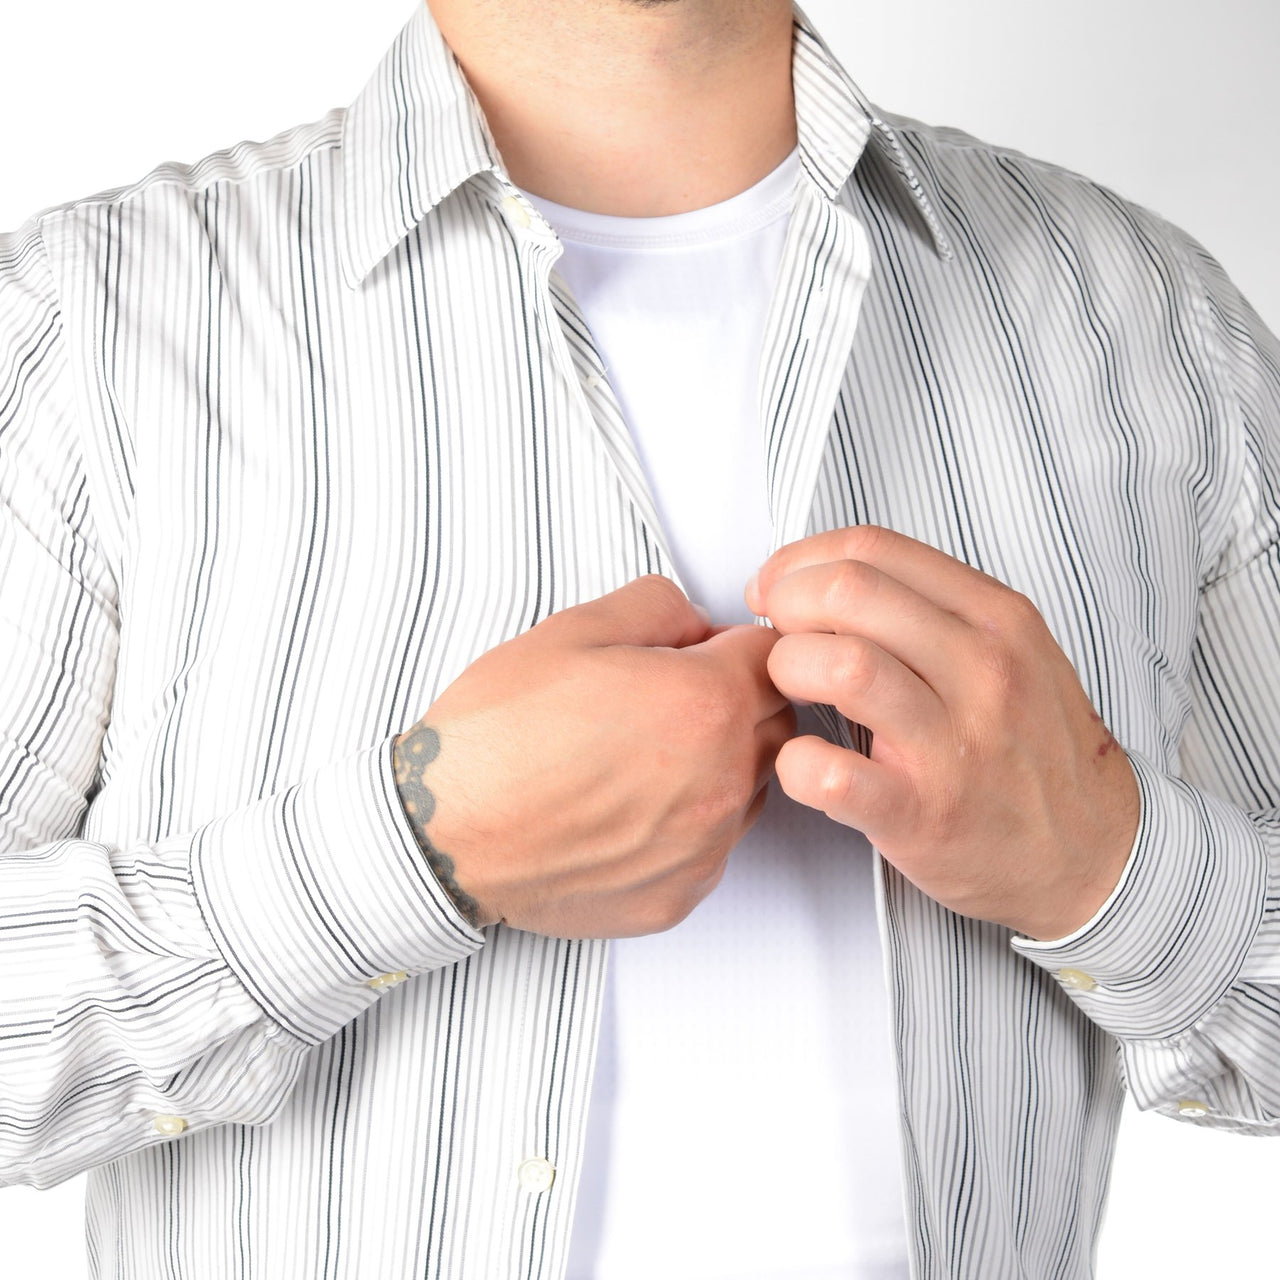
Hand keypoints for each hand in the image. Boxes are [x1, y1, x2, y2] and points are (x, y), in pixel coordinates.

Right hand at [394, 576, 793, 938]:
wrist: (444, 832)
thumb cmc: (499, 733)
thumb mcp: (573, 628)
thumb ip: (660, 607)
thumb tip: (699, 627)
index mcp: (705, 702)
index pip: (774, 659)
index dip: (734, 645)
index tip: (700, 653)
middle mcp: (722, 781)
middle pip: (777, 724)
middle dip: (739, 701)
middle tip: (666, 700)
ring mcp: (704, 848)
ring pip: (751, 788)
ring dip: (720, 764)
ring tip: (642, 758)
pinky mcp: (679, 896)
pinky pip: (712, 848)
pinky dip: (687, 824)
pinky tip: (627, 811)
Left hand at [747, 526, 1140, 940]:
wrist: (1094, 851)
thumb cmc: (1029, 746)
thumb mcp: (1009, 649)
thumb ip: (928, 608)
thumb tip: (819, 579)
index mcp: (995, 617)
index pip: (872, 549)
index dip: (802, 561)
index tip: (776, 589)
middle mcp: (981, 670)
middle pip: (849, 593)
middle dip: (786, 605)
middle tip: (776, 636)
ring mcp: (954, 744)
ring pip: (841, 666)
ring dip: (787, 669)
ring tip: (789, 690)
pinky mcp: (922, 815)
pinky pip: (832, 774)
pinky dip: (796, 763)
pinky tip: (801, 762)